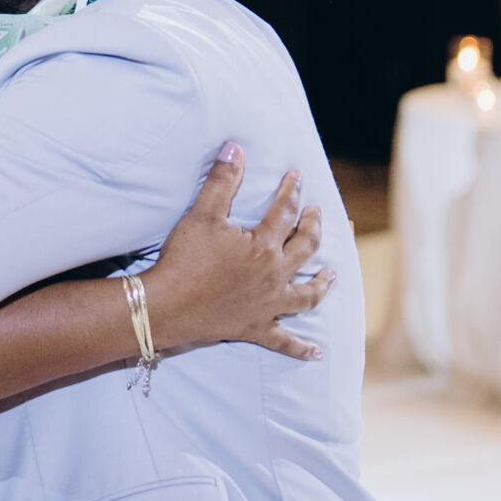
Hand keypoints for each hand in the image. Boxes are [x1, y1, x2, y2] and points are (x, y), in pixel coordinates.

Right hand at [143, 143, 331, 363]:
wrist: (167, 306)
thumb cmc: (185, 259)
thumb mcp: (202, 214)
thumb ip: (222, 180)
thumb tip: (236, 147)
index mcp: (263, 247)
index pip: (285, 213)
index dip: (292, 191)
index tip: (298, 175)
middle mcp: (274, 276)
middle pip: (305, 249)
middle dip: (313, 228)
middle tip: (318, 214)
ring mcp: (268, 306)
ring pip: (306, 295)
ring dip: (322, 284)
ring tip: (333, 274)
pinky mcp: (255, 329)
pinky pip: (285, 341)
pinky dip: (302, 348)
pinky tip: (317, 353)